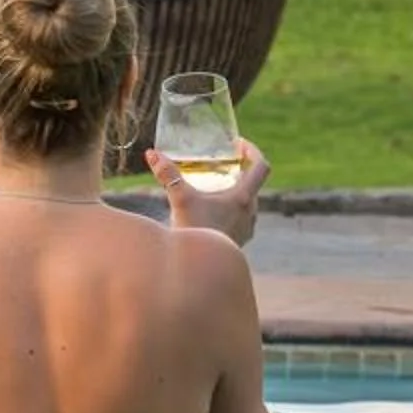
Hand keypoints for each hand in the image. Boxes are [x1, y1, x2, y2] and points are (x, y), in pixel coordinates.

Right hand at [147, 134, 268, 248]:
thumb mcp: (180, 199)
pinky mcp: (240, 239)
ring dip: (234, 191)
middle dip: (238, 171)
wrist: (201, 268)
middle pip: (252, 184)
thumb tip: (152, 153)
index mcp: (243, 197)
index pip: (261, 166)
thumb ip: (167, 175)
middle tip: (221, 163)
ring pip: (246, 202)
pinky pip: (240, 218)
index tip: (238, 144)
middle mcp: (250, 211)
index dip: (252, 151)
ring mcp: (247, 227)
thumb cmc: (196, 231)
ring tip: (214, 188)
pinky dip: (229, 209)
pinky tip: (211, 212)